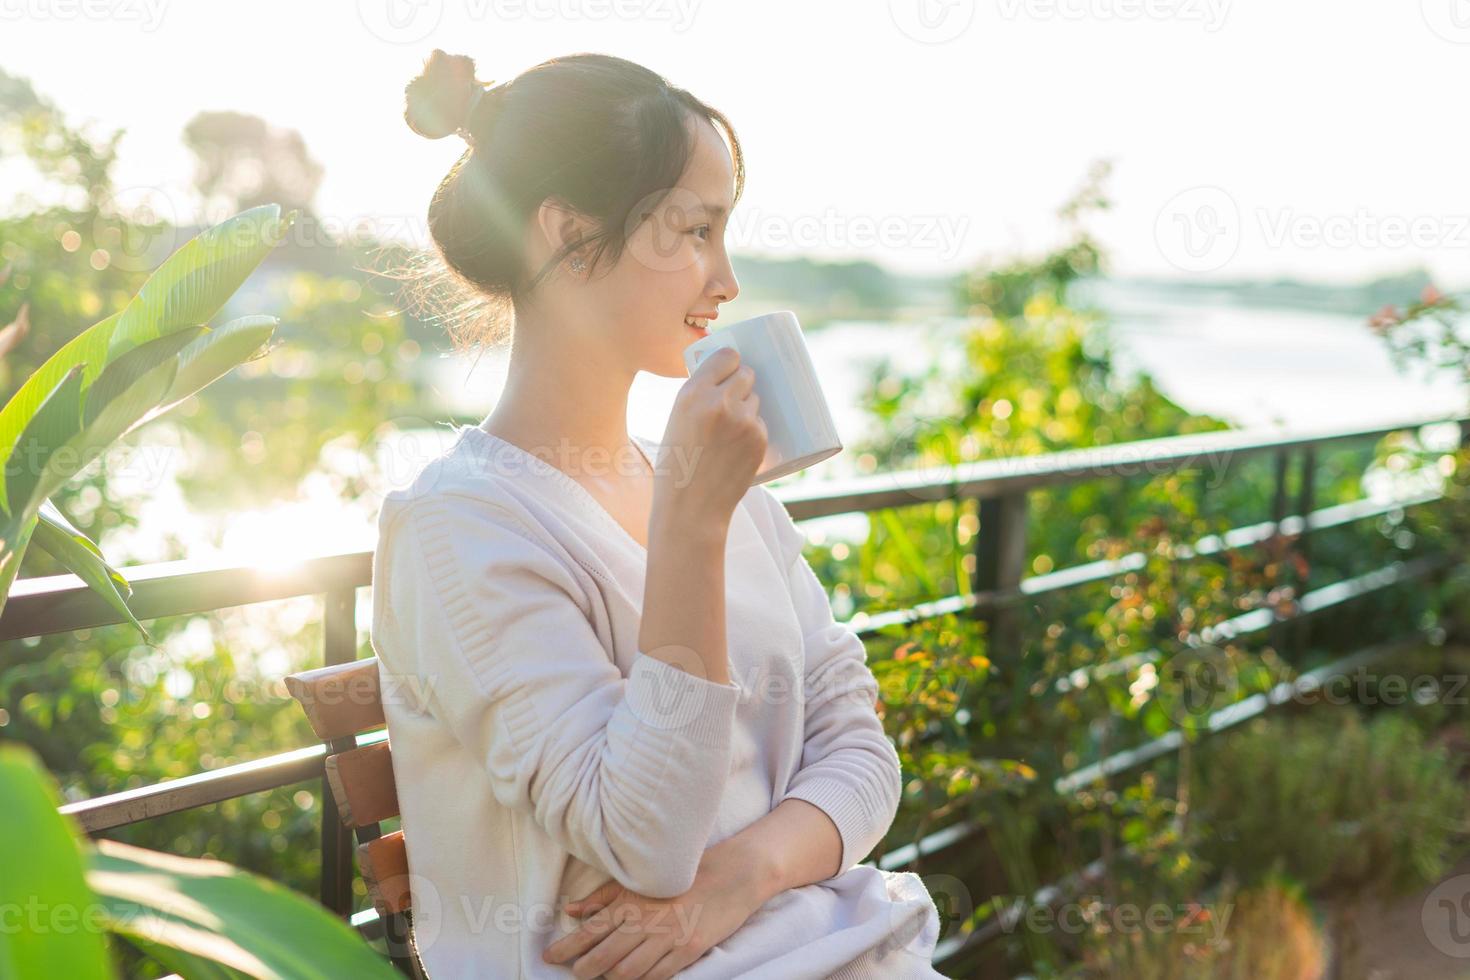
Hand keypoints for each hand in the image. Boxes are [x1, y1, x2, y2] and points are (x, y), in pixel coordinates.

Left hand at [542, 841, 769, 978]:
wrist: (731, 876)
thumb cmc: (682, 876)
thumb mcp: (640, 881)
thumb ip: (604, 897)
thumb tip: (572, 911)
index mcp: (631, 902)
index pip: (589, 932)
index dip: (565, 949)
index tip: (548, 958)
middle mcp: (645, 921)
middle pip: (603, 958)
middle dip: (583, 970)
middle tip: (576, 973)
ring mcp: (668, 938)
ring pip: (627, 973)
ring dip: (610, 978)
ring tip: (604, 976)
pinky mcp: (688, 951)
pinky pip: (657, 976)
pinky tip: (635, 978)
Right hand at [656, 347, 766, 525]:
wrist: (690, 507)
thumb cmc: (678, 465)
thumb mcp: (677, 420)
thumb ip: (698, 397)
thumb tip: (724, 378)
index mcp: (692, 393)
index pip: (727, 356)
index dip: (730, 363)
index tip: (730, 370)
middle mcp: (719, 402)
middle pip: (747, 374)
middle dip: (742, 384)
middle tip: (731, 402)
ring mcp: (743, 421)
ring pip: (755, 399)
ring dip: (747, 409)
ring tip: (727, 435)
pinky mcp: (759, 439)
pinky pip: (761, 423)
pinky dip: (752, 432)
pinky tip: (735, 450)